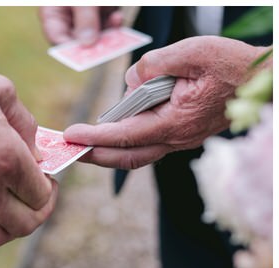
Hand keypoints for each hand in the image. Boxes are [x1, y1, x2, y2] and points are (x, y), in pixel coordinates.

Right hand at [39, 6, 122, 44]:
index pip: (56, 37)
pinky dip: (113, 24)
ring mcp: (84, 15)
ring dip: (105, 34)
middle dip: (90, 44)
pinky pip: (107, 25)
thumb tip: (87, 43)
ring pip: (94, 33)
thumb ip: (84, 18)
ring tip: (114, 30)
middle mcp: (66, 16)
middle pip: (76, 39)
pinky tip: (117, 19)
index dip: (67, 48)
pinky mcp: (101, 11)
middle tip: (102, 49)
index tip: (81, 54)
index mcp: (52, 12)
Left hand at [64, 36, 269, 168]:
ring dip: (109, 152)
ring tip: (84, 143)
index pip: (125, 135)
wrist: (265, 81)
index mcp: (176, 122)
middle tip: (69, 149)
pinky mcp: (183, 134)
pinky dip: (126, 142)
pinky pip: (149, 144)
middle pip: (126, 156)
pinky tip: (112, 134)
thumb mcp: (193, 52)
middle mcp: (176, 138)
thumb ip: (156, 63)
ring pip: (137, 154)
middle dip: (95, 155)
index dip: (94, 137)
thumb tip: (131, 80)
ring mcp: (181, 140)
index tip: (71, 135)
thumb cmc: (233, 64)